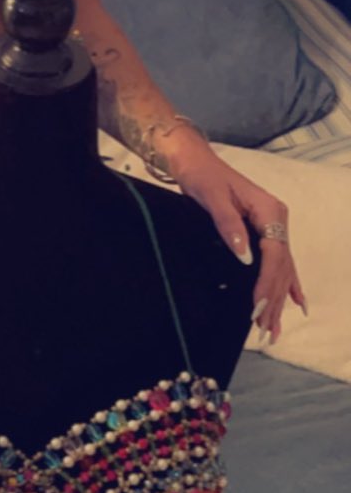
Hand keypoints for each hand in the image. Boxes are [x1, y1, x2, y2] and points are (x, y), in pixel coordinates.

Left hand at [163, 132, 307, 344]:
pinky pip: (280, 262)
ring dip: (279, 299)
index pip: (274, 254)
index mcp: (270, 210)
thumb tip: (245, 257)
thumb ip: (229, 226)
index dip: (267, 282)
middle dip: (273, 299)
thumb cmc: (203, 177)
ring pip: (282, 268)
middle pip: (281, 266)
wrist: (196, 163)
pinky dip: (287, 284)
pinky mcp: (264, 231)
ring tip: (274, 329)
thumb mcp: (213, 198)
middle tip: (265, 329)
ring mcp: (273, 225)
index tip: (257, 306)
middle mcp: (277, 219)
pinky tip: (297, 303)